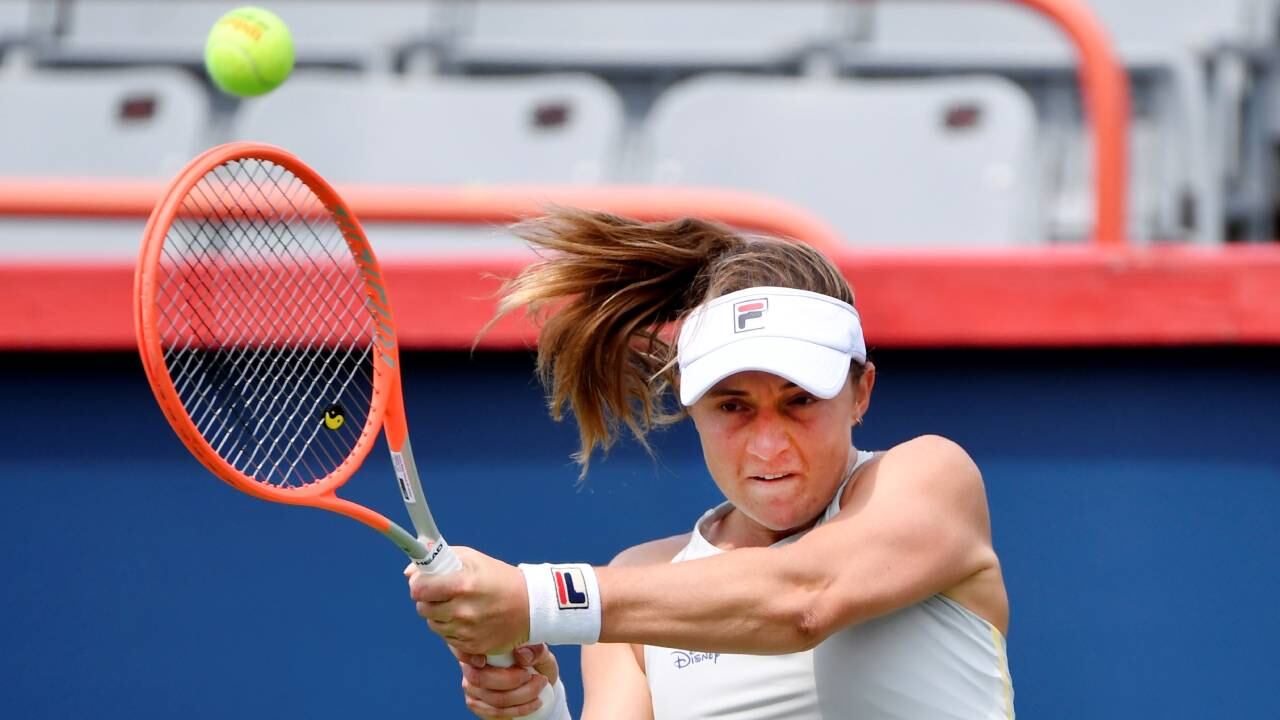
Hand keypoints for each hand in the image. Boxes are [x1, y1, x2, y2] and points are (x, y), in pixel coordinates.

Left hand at [406, 546, 528, 654]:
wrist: (531, 607)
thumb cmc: (500, 578)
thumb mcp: (473, 559)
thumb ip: (439, 560)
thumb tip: (409, 572)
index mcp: (462, 585)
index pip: (419, 589)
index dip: (419, 584)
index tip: (425, 582)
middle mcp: (463, 610)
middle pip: (422, 609)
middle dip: (429, 600)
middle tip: (444, 593)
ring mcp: (467, 632)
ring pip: (433, 625)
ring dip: (440, 615)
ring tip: (460, 605)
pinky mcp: (472, 647)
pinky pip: (447, 639)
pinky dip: (453, 629)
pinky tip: (469, 619)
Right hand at [454, 643, 559, 718]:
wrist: (537, 681)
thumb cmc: (534, 661)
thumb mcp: (540, 652)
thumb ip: (534, 650)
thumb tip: (521, 654)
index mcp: (479, 647)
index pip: (467, 651)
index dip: (474, 657)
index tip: (489, 660)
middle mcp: (470, 667)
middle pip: (481, 679)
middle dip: (513, 681)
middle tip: (536, 678)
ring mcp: (471, 688)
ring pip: (492, 699)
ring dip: (521, 697)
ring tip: (539, 688)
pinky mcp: (478, 705)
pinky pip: (495, 713)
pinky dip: (517, 710)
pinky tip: (532, 703)